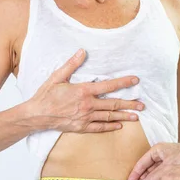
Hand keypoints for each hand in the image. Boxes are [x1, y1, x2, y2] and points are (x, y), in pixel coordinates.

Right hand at [23, 49, 144, 133]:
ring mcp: (85, 117)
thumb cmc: (46, 95)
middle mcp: (87, 105)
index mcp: (83, 91)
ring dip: (124, 116)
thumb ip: (72, 65)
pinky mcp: (81, 127)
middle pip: (113, 104)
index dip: (123, 82)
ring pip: (109, 117)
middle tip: (143, 104)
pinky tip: (119, 125)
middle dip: (129, 103)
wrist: (37, 115)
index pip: (108, 86)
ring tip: (136, 116)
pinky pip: (99, 128)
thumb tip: (82, 52)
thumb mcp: (57, 76)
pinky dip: (110, 126)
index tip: (135, 80)